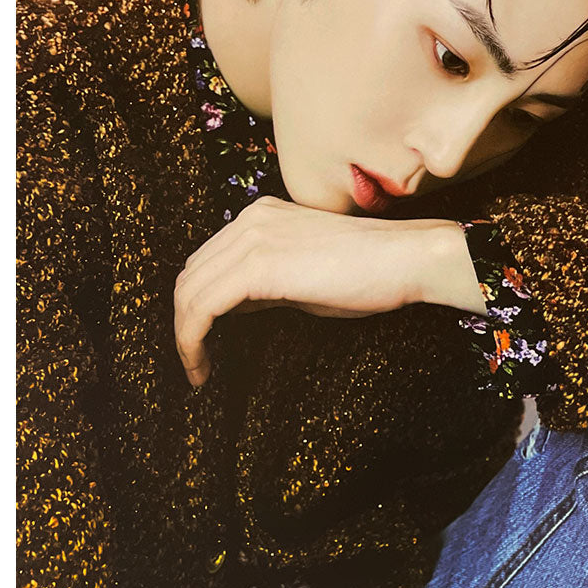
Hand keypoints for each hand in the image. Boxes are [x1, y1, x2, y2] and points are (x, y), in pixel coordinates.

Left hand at [174, 196, 483, 386]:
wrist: (404, 258)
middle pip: (190, 275)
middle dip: (184, 321)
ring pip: (189, 292)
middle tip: (195, 362)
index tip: (203, 342)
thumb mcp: (305, 274)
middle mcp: (250, 218)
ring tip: (196, 371)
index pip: (207, 261)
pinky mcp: (258, 265)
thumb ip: (266, 282)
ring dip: (184, 336)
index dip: (196, 304)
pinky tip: (201, 368)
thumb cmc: (369, 271)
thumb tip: (235, 304)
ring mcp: (252, 237)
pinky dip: (191, 340)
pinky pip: (202, 307)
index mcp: (261, 215)